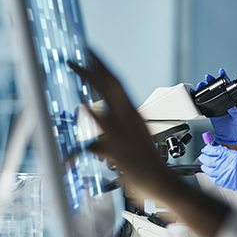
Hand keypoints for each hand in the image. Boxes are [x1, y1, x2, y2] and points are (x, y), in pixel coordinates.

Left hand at [67, 51, 228, 236]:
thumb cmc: (148, 168)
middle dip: (96, 66)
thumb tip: (93, 145)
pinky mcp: (121, 144)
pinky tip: (83, 104)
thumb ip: (107, 144)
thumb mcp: (127, 149)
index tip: (92, 55)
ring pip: (109, 97)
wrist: (162, 183)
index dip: (104, 69)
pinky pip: (105, 127)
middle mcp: (131, 118)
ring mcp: (126, 129)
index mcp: (134, 116)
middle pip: (112, 84)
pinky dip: (94, 114)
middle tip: (81, 52)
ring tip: (75, 65)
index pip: (118, 86)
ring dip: (90, 79)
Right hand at [197, 69, 236, 146]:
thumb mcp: (235, 118)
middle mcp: (223, 101)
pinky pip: (204, 102)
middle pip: (217, 88)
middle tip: (208, 77)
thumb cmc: (233, 127)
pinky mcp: (209, 110)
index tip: (222, 72)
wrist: (226, 136)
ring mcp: (216, 105)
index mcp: (231, 100)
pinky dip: (200, 97)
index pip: (228, 87)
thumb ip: (234, 113)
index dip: (225, 78)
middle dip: (212, 81)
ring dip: (205, 87)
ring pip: (210, 93)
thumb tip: (232, 107)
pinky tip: (197, 93)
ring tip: (201, 84)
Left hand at [198, 144, 236, 199]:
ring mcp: (225, 174)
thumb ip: (227, 154)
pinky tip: (210, 173)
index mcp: (231, 156)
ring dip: (205, 166)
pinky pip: (213, 178)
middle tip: (203, 156)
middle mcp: (227, 164)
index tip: (205, 149)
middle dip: (204, 157)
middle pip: (208, 160)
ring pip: (208, 170)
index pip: (213, 151)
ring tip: (205, 165)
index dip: (207, 150)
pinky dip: (210, 175)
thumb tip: (216, 152)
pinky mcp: (225, 183)